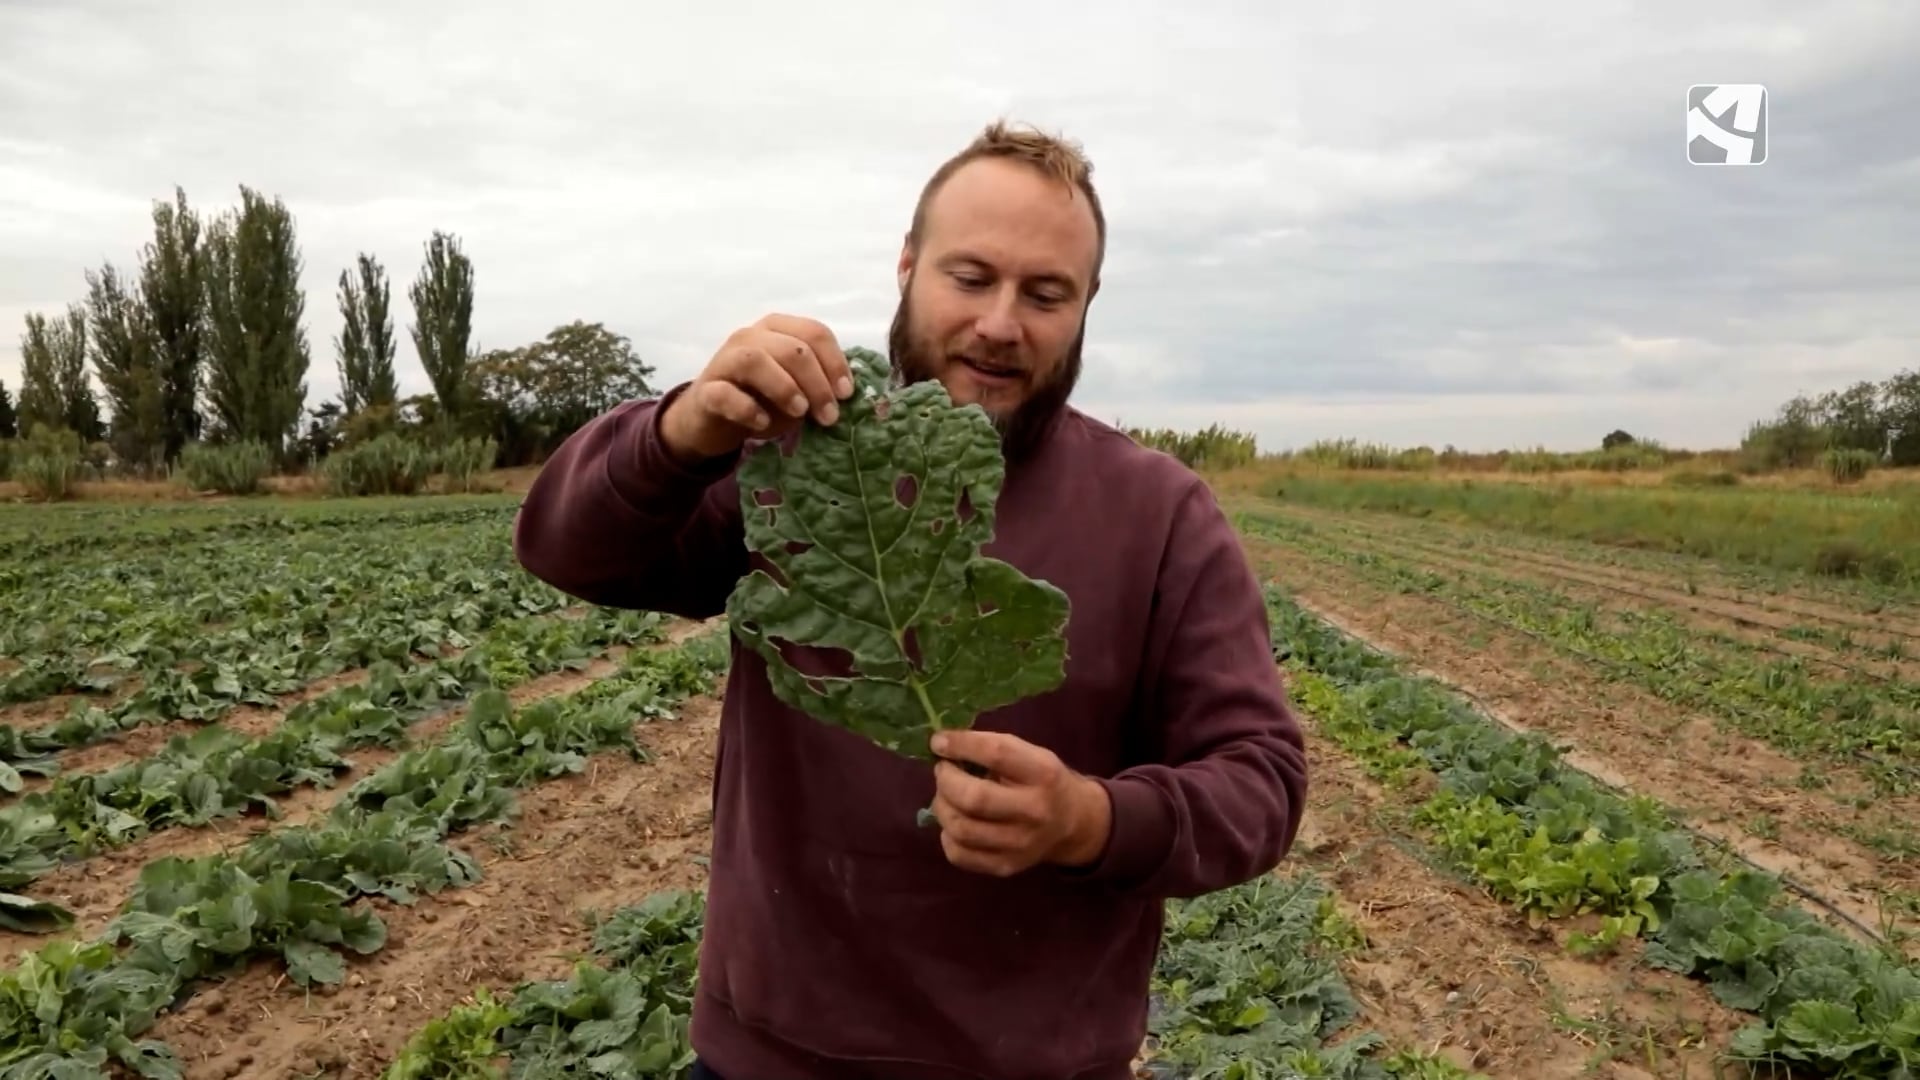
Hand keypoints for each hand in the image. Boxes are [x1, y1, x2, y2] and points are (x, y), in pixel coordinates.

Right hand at [659, 313, 857, 463]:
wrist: (712, 420)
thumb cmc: (761, 400)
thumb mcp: (796, 391)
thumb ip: (818, 386)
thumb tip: (844, 397)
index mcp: (778, 330)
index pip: (814, 332)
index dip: (835, 362)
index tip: (846, 394)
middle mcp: (750, 337)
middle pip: (791, 348)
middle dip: (817, 382)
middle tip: (828, 415)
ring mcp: (724, 361)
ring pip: (755, 360)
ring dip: (784, 387)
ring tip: (799, 412)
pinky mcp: (706, 391)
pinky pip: (725, 394)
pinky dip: (747, 409)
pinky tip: (762, 423)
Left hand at [926, 729, 1111, 877]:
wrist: (1073, 824)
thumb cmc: (1043, 781)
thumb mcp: (1031, 755)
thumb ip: (992, 749)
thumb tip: (942, 745)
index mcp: (1043, 774)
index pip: (997, 753)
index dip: (961, 745)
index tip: (938, 741)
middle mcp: (1034, 811)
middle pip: (974, 798)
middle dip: (946, 780)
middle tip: (943, 771)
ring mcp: (1020, 845)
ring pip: (961, 829)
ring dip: (942, 806)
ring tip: (946, 795)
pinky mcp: (1006, 866)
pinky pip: (959, 854)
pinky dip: (947, 835)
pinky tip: (955, 821)